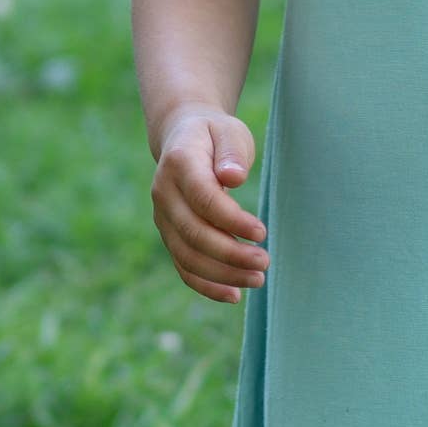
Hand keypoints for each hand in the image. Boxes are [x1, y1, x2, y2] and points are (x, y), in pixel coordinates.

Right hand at [151, 106, 267, 303]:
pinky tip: (234, 295)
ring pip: (187, 256)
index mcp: (179, 163)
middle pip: (194, 233)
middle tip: (265, 262)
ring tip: (258, 279)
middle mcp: (163, 193)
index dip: (232, 220)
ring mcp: (162, 218)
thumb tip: (234, 178)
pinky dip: (207, 285)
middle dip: (231, 254)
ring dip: (223, 274)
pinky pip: (183, 267)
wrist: (183, 139)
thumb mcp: (229, 131)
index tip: (262, 232)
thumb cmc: (215, 136)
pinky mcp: (169, 235)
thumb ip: (231, 152)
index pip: (204, 198)